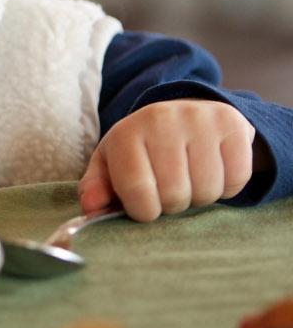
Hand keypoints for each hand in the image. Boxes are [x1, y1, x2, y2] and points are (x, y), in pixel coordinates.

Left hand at [78, 99, 256, 220]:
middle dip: (173, 203)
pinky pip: (237, 179)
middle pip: (175, 195)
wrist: (182, 116)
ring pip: (208, 190)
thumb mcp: (112, 164)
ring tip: (190, 178)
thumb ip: (96, 187)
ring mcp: (199, 119)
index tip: (146, 204)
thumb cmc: (143, 150)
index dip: (144, 210)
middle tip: (170, 187)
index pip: (137, 192)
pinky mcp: (232, 124)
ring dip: (201, 196)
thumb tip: (90, 207)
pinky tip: (213, 169)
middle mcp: (161, 120)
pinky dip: (228, 187)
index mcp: (126, 133)